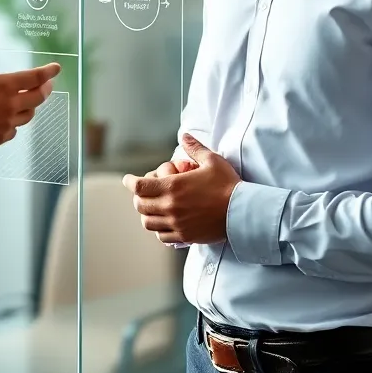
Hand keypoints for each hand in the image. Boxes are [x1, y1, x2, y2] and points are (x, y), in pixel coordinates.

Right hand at [0, 18, 60, 151]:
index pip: (35, 77)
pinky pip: (15, 130)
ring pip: (29, 114)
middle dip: (46, 88)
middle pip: (39, 97)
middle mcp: (9, 105)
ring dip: (33, 105)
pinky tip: (11, 119)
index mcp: (3, 86)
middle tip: (47, 83)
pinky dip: (17, 122)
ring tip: (31, 100)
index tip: (56, 68)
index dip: (48, 71)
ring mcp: (5, 124)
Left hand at [122, 134, 240, 244]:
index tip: (128, 179)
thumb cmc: (227, 185)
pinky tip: (165, 221)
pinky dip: (158, 228)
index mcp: (173, 187)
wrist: (243, 212)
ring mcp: (176, 224)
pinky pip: (162, 236)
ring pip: (148, 222)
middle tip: (144, 191)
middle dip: (138, 196)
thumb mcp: (211, 160)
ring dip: (147, 213)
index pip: (139, 187)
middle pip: (140, 205)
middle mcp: (170, 207)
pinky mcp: (184, 236)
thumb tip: (183, 136)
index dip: (129, 182)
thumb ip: (194, 148)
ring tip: (153, 206)